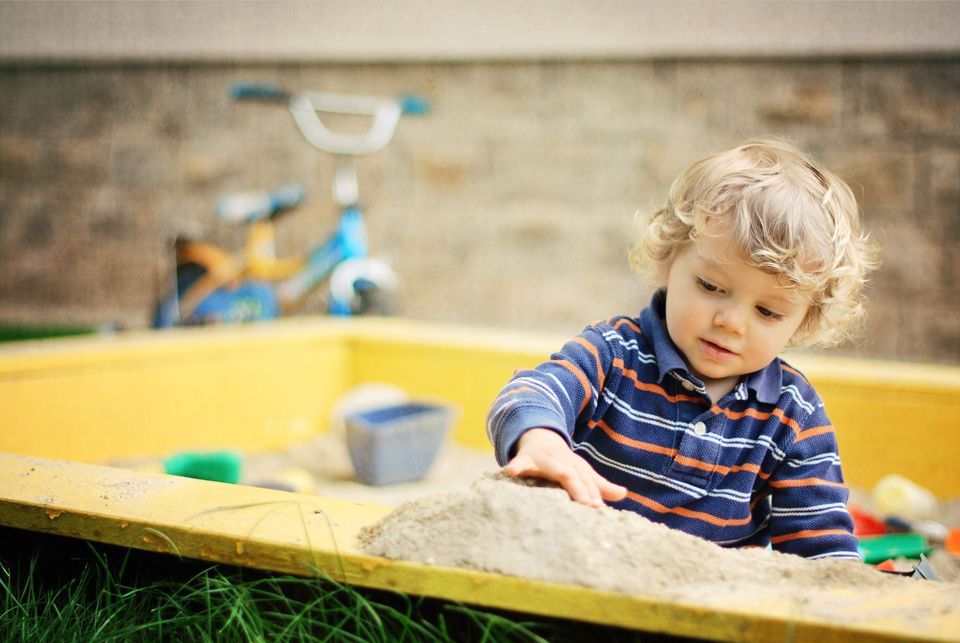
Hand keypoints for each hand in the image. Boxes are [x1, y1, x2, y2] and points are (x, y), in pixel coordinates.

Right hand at [504, 428, 627, 507]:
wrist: (538, 435)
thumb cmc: (561, 462)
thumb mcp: (580, 471)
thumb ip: (599, 485)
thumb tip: (624, 494)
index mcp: (576, 468)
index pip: (587, 482)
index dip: (592, 494)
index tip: (599, 509)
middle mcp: (563, 463)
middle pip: (573, 477)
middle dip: (581, 489)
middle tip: (588, 505)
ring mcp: (544, 459)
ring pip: (554, 468)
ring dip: (559, 473)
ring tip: (566, 479)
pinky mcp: (525, 457)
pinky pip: (519, 462)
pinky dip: (516, 466)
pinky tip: (510, 471)